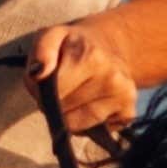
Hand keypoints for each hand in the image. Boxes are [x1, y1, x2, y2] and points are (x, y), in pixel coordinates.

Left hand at [30, 17, 142, 135]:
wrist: (109, 46)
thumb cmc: (74, 44)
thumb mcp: (52, 35)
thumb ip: (41, 51)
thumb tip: (38, 74)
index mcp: (92, 57)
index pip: (54, 93)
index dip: (42, 90)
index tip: (47, 78)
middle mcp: (113, 79)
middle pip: (64, 112)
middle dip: (55, 103)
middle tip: (62, 85)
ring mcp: (124, 98)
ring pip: (76, 126)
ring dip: (68, 115)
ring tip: (74, 93)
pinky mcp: (128, 114)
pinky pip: (92, 132)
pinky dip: (84, 123)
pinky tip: (88, 102)